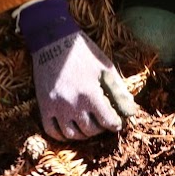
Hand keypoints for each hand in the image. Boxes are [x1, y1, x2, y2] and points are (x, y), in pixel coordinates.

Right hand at [16, 0, 137, 139]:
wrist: (53, 40)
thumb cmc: (84, 53)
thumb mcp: (106, 68)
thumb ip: (119, 91)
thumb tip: (131, 112)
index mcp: (90, 93)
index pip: (109, 122)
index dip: (116, 124)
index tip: (117, 121)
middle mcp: (72, 104)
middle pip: (91, 130)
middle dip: (101, 127)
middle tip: (103, 119)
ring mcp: (56, 106)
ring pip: (72, 134)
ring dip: (83, 133)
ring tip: (88, 123)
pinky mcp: (44, 106)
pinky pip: (52, 131)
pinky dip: (62, 134)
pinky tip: (71, 127)